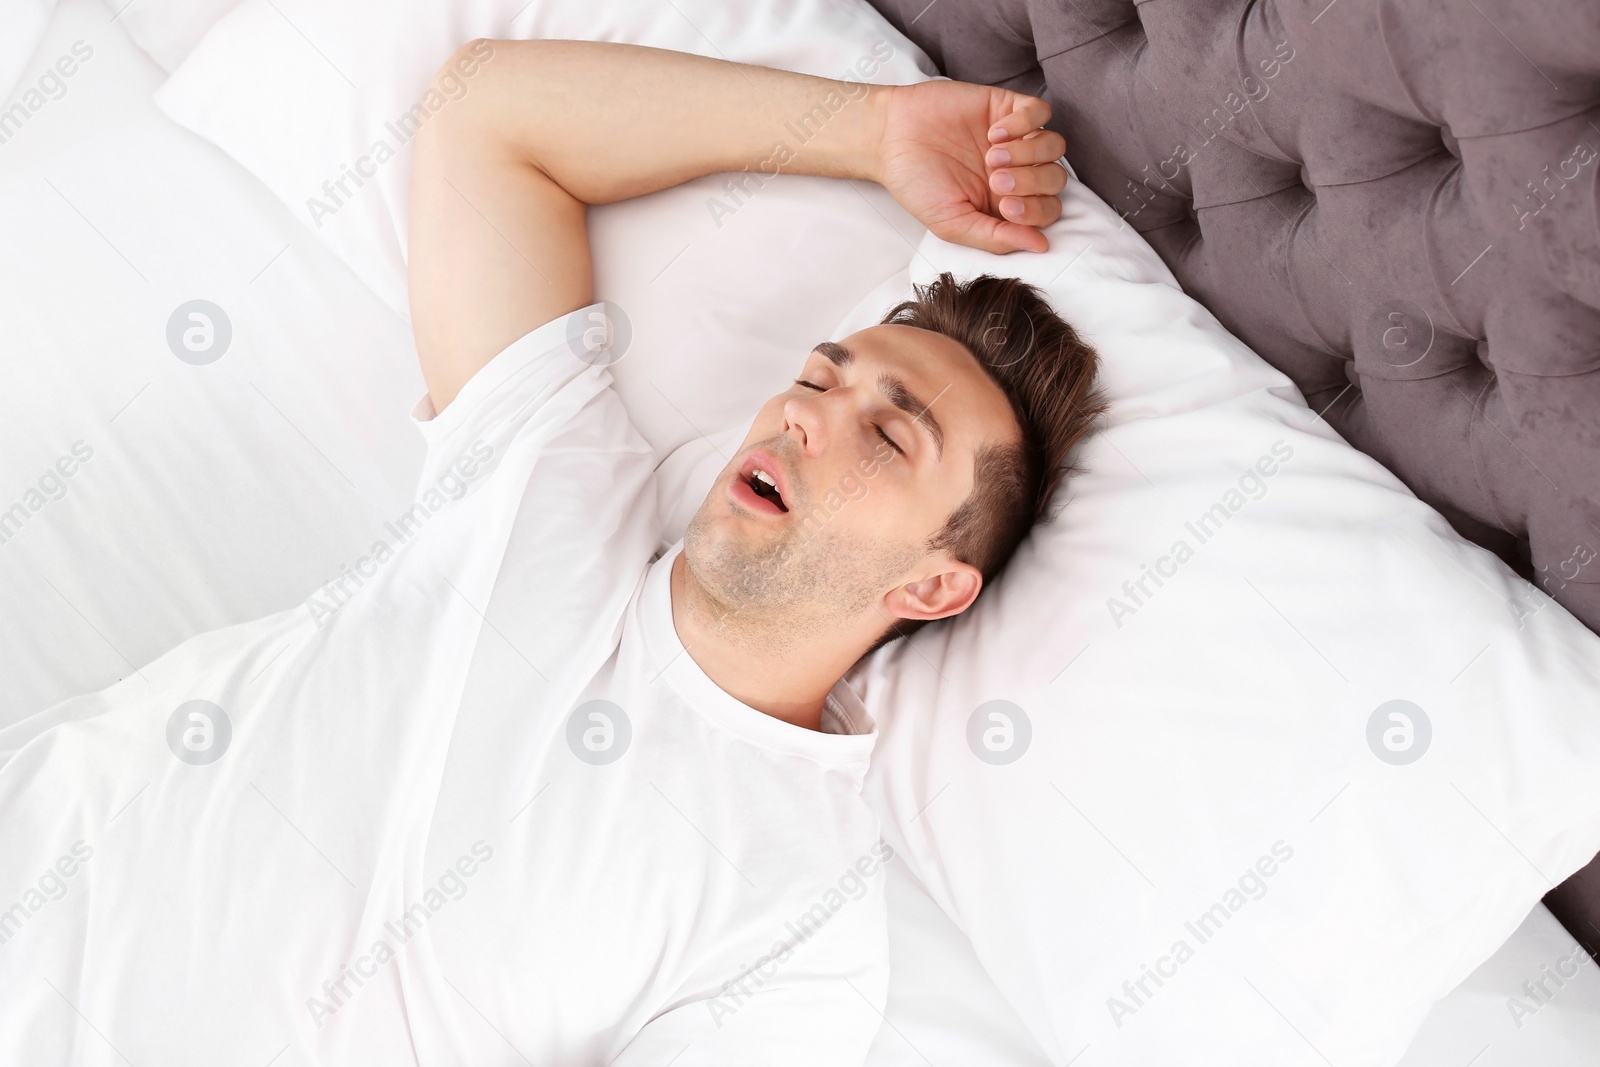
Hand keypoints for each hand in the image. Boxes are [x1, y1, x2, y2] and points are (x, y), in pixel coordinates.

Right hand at [873, 80, 1067, 253]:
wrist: (890, 138)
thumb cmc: (916, 184)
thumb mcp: (953, 223)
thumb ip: (996, 238)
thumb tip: (1041, 246)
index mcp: (1006, 204)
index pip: (1047, 211)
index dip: (1035, 211)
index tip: (1004, 206)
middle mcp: (1016, 171)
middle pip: (1055, 180)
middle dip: (1030, 183)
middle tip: (995, 180)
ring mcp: (1015, 138)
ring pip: (1054, 146)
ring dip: (1029, 154)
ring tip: (992, 155)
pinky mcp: (1007, 107)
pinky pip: (1040, 111)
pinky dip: (1024, 123)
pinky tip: (994, 132)